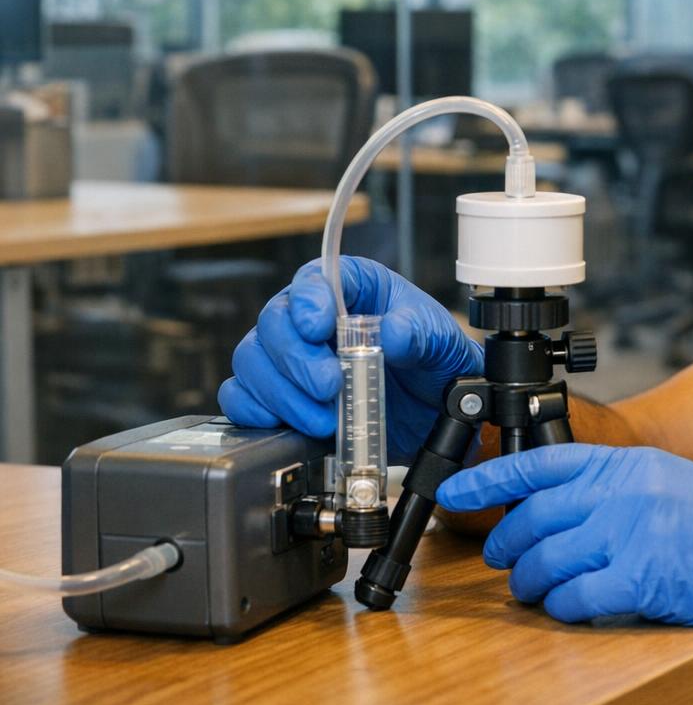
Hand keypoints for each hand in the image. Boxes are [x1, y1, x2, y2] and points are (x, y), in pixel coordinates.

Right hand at [218, 256, 482, 461]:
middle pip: (273, 322)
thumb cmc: (433, 358)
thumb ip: (418, 332)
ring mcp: (293, 357)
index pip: (314, 279)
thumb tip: (393, 334)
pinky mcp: (283, 396)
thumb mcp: (439, 339)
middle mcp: (314, 318)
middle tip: (329, 386)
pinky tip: (289, 425)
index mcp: (353, 288)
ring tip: (324, 419)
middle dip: (296, 359)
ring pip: (252, 361)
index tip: (318, 327)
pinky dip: (256, 413)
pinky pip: (241, 398)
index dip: (308, 301)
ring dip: (282, 394)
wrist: (436, 408)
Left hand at [434, 444, 692, 646]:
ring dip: (531, 586)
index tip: (452, 491)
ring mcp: (633, 534)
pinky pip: (576, 599)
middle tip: (507, 564)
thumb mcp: (660, 480)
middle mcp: (624, 492)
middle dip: (508, 548)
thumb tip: (544, 505)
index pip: (539, 463)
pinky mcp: (643, 580)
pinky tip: (574, 607)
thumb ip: (607, 485)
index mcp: (624, 464)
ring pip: (546, 564)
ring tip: (538, 592)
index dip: (488, 478)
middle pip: (533, 520)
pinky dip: (565, 608)